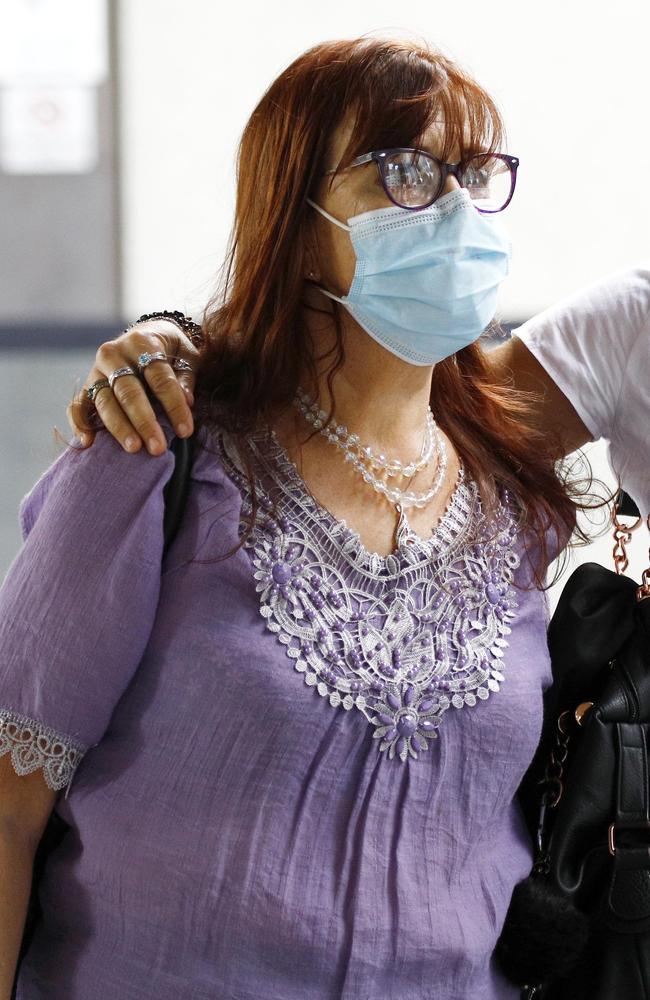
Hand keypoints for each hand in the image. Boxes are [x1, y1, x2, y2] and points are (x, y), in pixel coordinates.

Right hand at [67, 319, 199, 453]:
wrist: (148, 334)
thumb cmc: (172, 350)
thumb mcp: (186, 355)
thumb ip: (185, 378)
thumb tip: (187, 401)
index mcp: (142, 343)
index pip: (159, 377)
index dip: (174, 405)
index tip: (186, 431)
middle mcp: (114, 354)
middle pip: (128, 391)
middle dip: (144, 422)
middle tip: (157, 447)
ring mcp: (97, 370)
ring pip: (104, 400)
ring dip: (119, 427)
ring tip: (134, 449)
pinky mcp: (86, 385)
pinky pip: (79, 404)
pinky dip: (80, 423)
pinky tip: (88, 442)